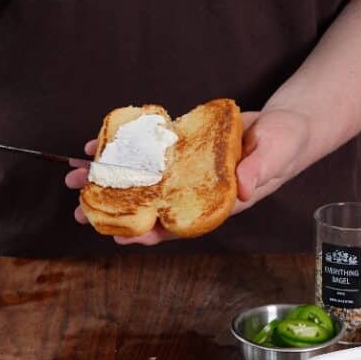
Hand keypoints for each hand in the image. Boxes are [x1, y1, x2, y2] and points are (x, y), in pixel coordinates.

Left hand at [64, 107, 308, 245]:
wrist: (286, 123)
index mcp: (216, 201)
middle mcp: (195, 189)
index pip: (178, 223)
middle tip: (79, 208)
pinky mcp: (181, 145)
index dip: (150, 231)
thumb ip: (260, 172)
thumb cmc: (285, 145)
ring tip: (75, 175)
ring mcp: (185, 168)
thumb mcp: (277, 155)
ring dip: (109, 177)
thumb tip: (243, 188)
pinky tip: (99, 144)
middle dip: (114, 207)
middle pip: (149, 203)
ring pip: (142, 177)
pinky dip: (124, 147)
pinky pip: (147, 149)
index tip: (120, 236)